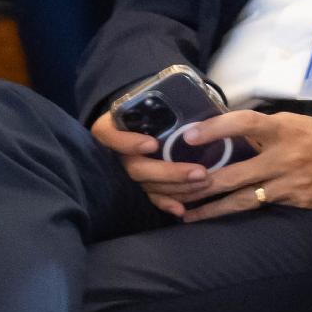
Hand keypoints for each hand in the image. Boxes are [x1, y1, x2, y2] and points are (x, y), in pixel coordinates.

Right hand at [93, 102, 208, 218]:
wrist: (132, 121)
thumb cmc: (142, 108)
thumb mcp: (143, 102)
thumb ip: (160, 106)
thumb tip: (198, 110)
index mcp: (108, 130)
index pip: (112, 137)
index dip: (130, 143)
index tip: (152, 144)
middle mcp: (112, 154)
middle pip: (136, 168)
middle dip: (169, 172)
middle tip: (199, 172)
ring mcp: (123, 173)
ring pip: (147, 185)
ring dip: (176, 187)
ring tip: (202, 184)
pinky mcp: (134, 186)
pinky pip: (149, 197)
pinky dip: (165, 204)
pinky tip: (180, 210)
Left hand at [175, 107, 311, 215]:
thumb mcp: (300, 124)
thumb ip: (268, 130)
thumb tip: (230, 131)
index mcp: (285, 128)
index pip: (243, 124)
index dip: (214, 129)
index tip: (188, 136)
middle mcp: (285, 155)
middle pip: (232, 173)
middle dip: (199, 184)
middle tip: (171, 188)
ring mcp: (291, 182)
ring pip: (241, 199)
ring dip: (210, 208)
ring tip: (185, 215)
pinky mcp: (297, 201)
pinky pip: (262, 207)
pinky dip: (238, 212)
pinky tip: (220, 217)